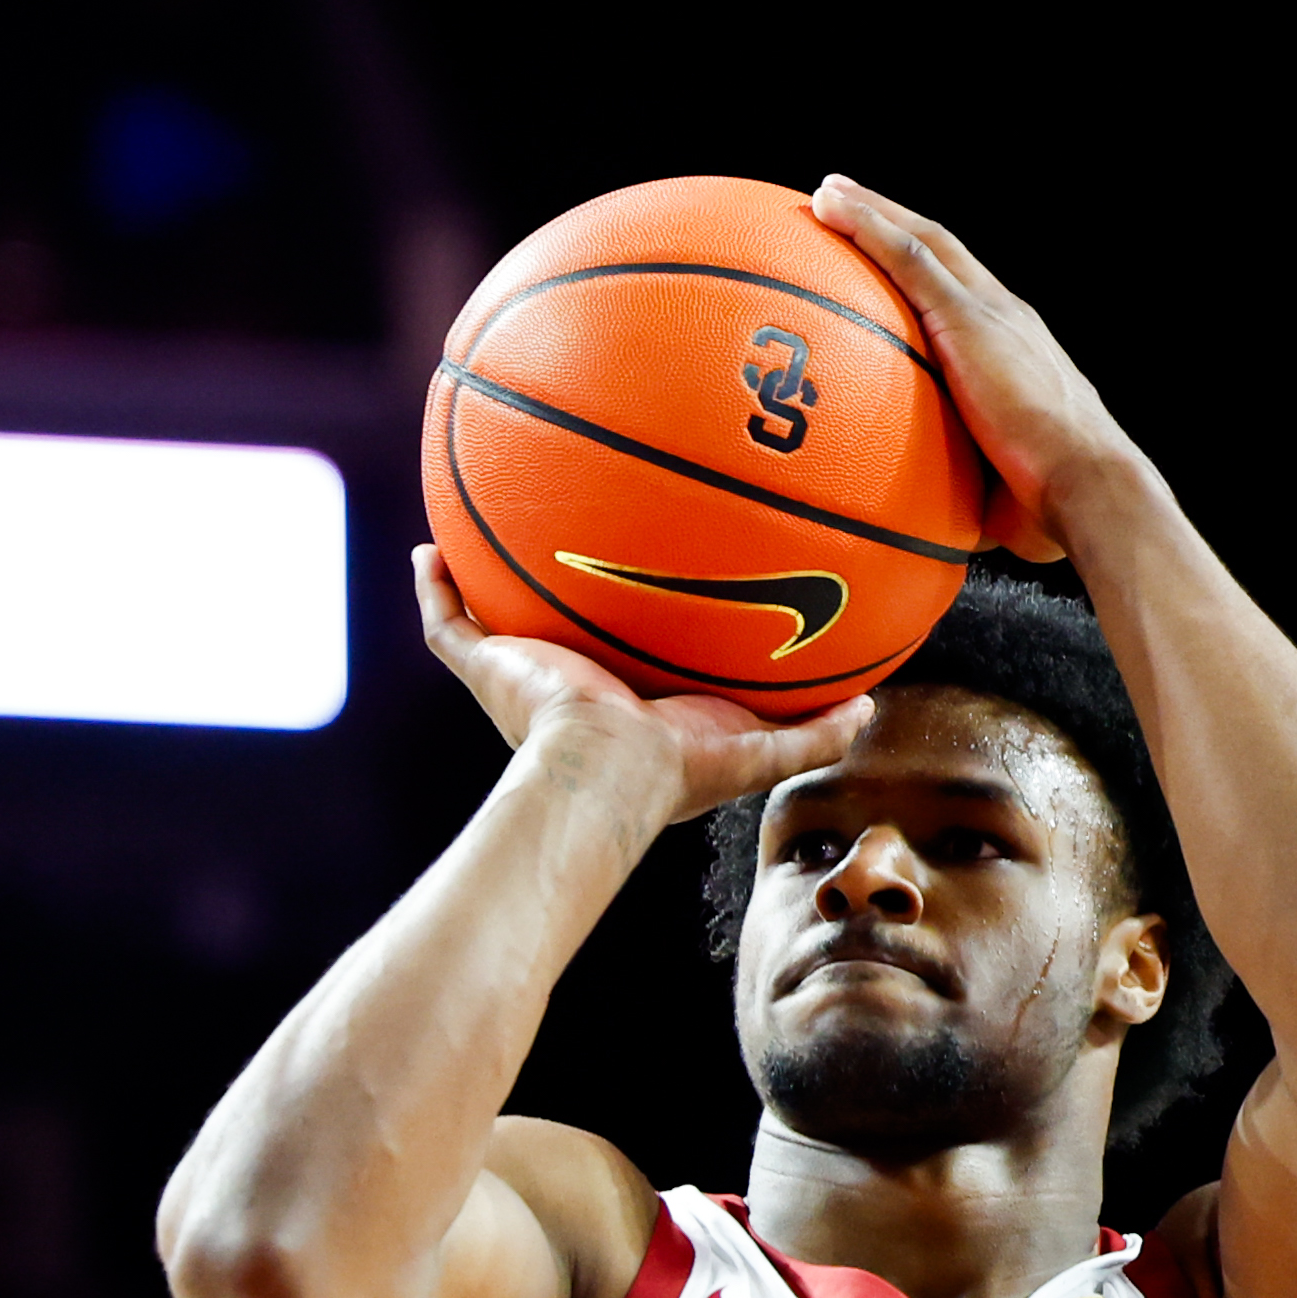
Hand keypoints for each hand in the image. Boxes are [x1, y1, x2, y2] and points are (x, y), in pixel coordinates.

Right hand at [415, 546, 872, 824]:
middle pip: (553, 626)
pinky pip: (445, 623)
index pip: (625, 653)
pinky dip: (430, 588)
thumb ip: (813, 734)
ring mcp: (521, 675)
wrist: (604, 771)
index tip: (638, 580)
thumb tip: (871, 710)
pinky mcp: (486, 668)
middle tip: (560, 536)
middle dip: (548, 590)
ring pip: (489, 619)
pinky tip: (425, 550)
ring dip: (478, 578)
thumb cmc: (673, 770)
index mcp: (623, 701)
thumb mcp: (756, 750)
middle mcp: (568, 682)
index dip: (626, 622)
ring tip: (474, 526)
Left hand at [806, 176, 1144, 562]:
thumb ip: (953, 489)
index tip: (890, 261)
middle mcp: (1006, 318)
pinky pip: (908, 257)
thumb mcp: (991, 491)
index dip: (927, 276)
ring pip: (923, 242)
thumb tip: (914, 531)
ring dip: (874, 211)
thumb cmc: (1045, 506)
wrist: (1085, 487)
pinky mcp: (970, 317)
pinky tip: (827, 205)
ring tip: (827, 193)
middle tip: (848, 204)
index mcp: (1014, 352)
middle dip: (896, 224)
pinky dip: (868, 226)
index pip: (963, 299)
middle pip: (941, 253)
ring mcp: (989, 313)